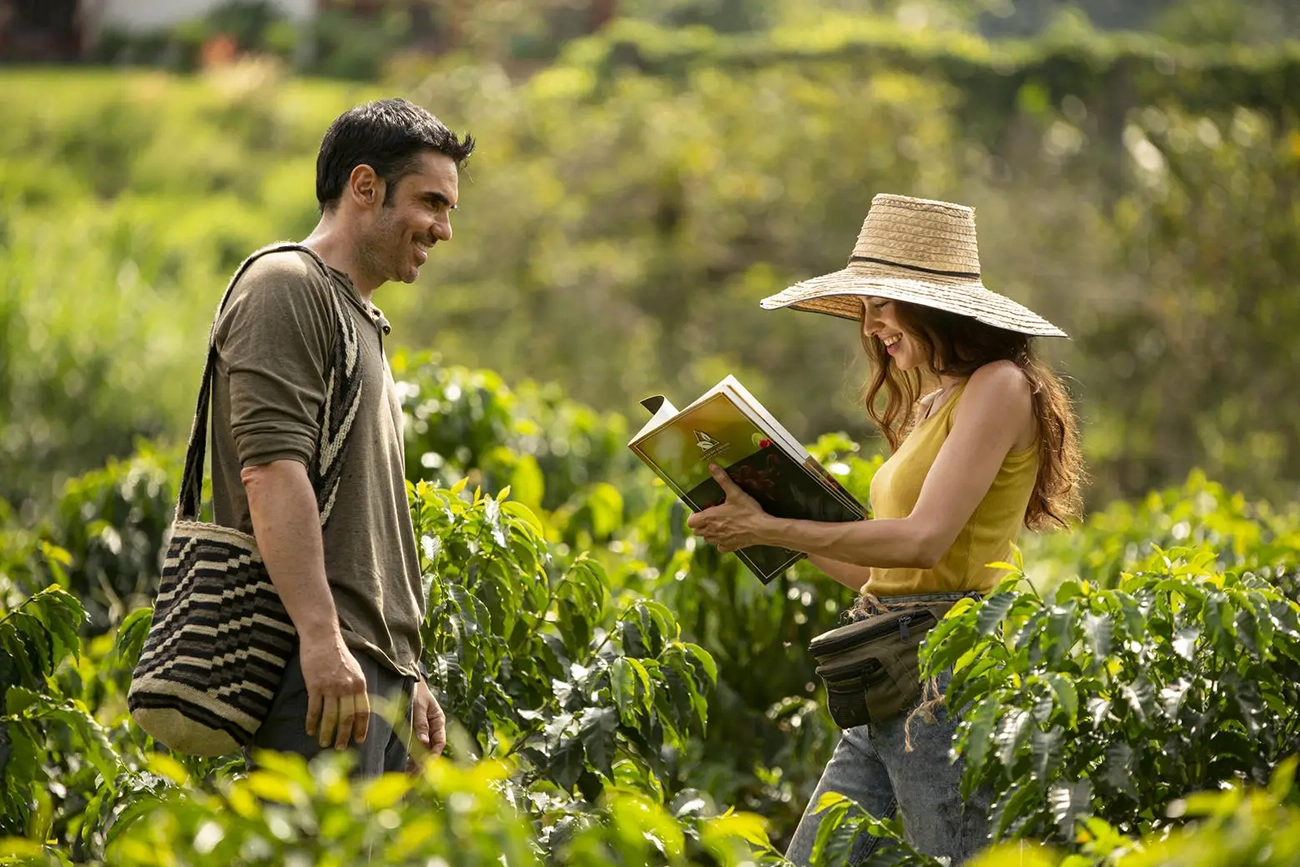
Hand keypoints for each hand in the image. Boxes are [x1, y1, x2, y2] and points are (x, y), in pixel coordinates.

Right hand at [301, 634, 369, 750]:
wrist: (322, 638)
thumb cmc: (338, 653)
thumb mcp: (355, 669)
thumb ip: (356, 687)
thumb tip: (358, 707)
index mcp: (360, 684)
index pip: (363, 711)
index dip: (361, 727)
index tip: (359, 740)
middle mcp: (347, 687)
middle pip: (347, 718)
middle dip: (344, 735)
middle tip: (340, 748)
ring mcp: (330, 687)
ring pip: (330, 717)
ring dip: (327, 733)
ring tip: (324, 744)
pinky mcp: (314, 686)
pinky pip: (314, 709)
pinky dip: (312, 722)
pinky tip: (310, 731)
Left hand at [407, 678, 445, 772]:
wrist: (409, 682)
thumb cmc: (416, 691)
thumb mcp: (419, 705)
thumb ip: (421, 722)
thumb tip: (424, 742)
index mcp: (439, 721)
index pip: (440, 742)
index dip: (434, 754)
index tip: (426, 765)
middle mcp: (434, 728)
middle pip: (432, 750)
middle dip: (425, 764)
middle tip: (415, 776)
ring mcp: (425, 731)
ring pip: (424, 751)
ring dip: (417, 763)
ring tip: (408, 776)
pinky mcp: (415, 733)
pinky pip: (416, 748)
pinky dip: (411, 757)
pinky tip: (404, 765)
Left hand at [685, 464, 771, 552]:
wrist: (763, 528)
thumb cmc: (748, 511)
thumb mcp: (735, 492)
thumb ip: (722, 479)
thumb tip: (712, 466)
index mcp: (710, 518)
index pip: (690, 522)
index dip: (693, 517)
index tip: (701, 511)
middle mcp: (712, 531)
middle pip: (697, 532)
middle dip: (700, 525)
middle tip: (710, 517)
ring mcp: (721, 540)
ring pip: (708, 540)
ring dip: (710, 534)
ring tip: (719, 525)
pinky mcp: (731, 547)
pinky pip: (720, 547)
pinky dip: (722, 543)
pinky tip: (728, 535)